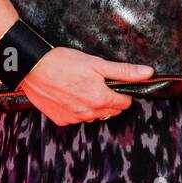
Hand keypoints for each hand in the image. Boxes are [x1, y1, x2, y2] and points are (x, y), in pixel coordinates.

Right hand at [19, 46, 153, 125]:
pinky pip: (76, 117)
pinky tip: (69, 94)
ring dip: (93, 105)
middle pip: (110, 111)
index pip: (125, 103)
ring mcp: (74, 119)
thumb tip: (148, 73)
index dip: (122, 92)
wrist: (33, 67)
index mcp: (101, 99)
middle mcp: (88, 113)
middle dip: (109, 99)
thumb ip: (124, 71)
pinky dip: (77, 108)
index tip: (114, 83)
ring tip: (82, 87)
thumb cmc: (64, 62)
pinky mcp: (61, 120)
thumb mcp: (98, 63)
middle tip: (98, 83)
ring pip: (94, 115)